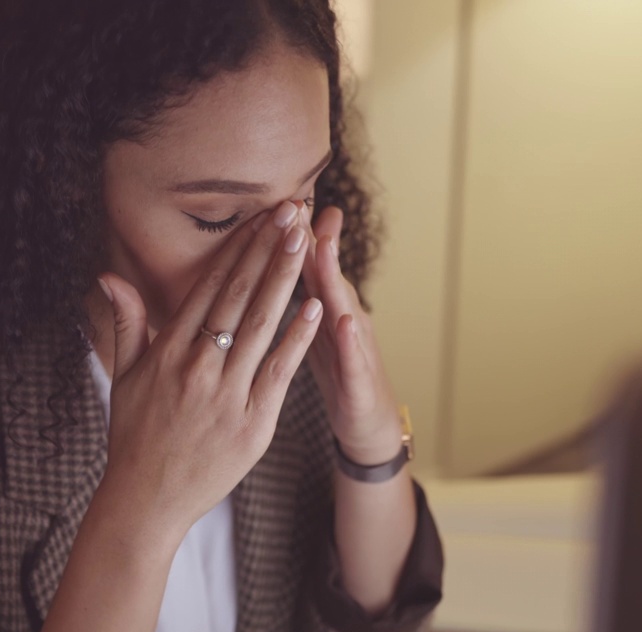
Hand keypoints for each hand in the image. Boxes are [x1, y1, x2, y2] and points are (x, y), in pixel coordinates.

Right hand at [97, 201, 322, 534]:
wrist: (146, 499)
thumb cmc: (134, 437)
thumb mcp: (123, 377)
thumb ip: (126, 324)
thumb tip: (108, 277)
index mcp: (169, 351)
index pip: (209, 287)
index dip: (238, 249)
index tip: (260, 217)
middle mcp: (197, 366)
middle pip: (238, 295)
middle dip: (267, 249)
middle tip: (292, 211)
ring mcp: (225, 393)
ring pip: (260, 324)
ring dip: (285, 279)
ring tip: (304, 241)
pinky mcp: (251, 422)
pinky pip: (278, 372)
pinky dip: (297, 339)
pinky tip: (315, 307)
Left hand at [298, 204, 403, 466]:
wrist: (370, 424)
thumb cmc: (337, 373)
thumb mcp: (315, 330)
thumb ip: (298, 295)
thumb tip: (271, 261)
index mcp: (321, 309)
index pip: (302, 267)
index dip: (290, 236)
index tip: (277, 198)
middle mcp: (341, 320)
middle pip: (323, 275)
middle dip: (313, 239)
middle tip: (302, 204)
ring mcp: (353, 349)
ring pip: (342, 307)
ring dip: (334, 276)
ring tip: (324, 246)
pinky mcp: (359, 380)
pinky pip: (353, 358)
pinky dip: (349, 339)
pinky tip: (343, 320)